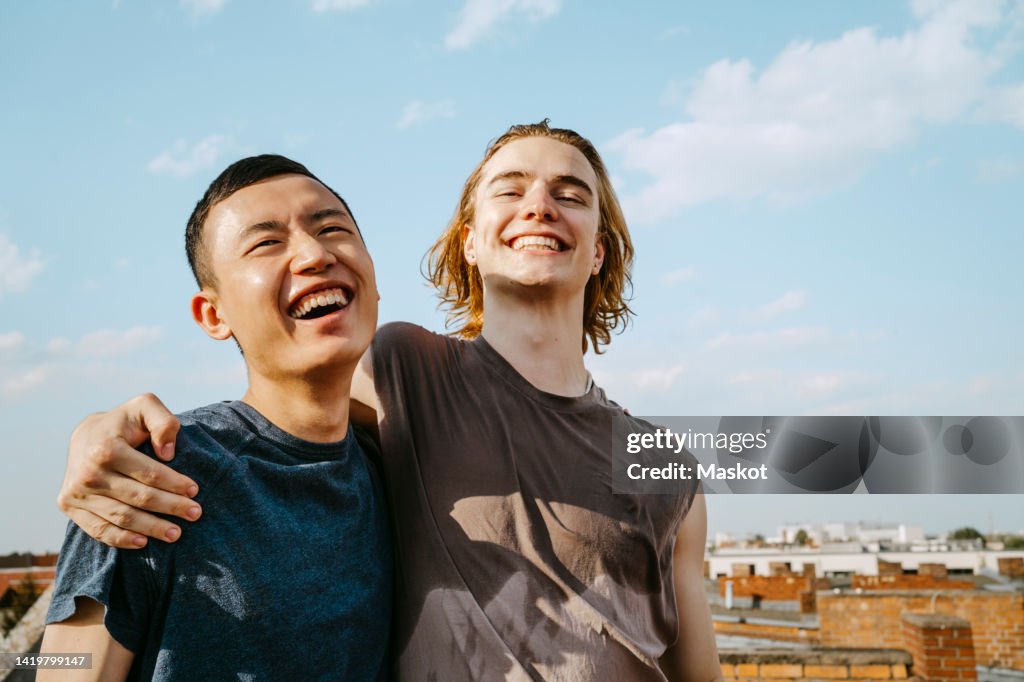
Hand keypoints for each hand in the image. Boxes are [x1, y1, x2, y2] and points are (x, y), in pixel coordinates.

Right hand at [56, 393, 201, 548]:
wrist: (87, 434)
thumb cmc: (125, 422)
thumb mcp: (145, 406)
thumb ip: (162, 421)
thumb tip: (167, 453)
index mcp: (106, 448)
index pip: (149, 474)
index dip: (175, 484)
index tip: (195, 491)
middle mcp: (87, 473)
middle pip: (139, 498)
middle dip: (171, 507)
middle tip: (195, 514)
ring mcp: (76, 492)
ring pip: (121, 517)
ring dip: (151, 528)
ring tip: (176, 533)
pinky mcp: (68, 505)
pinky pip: (98, 529)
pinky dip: (121, 539)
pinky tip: (144, 542)